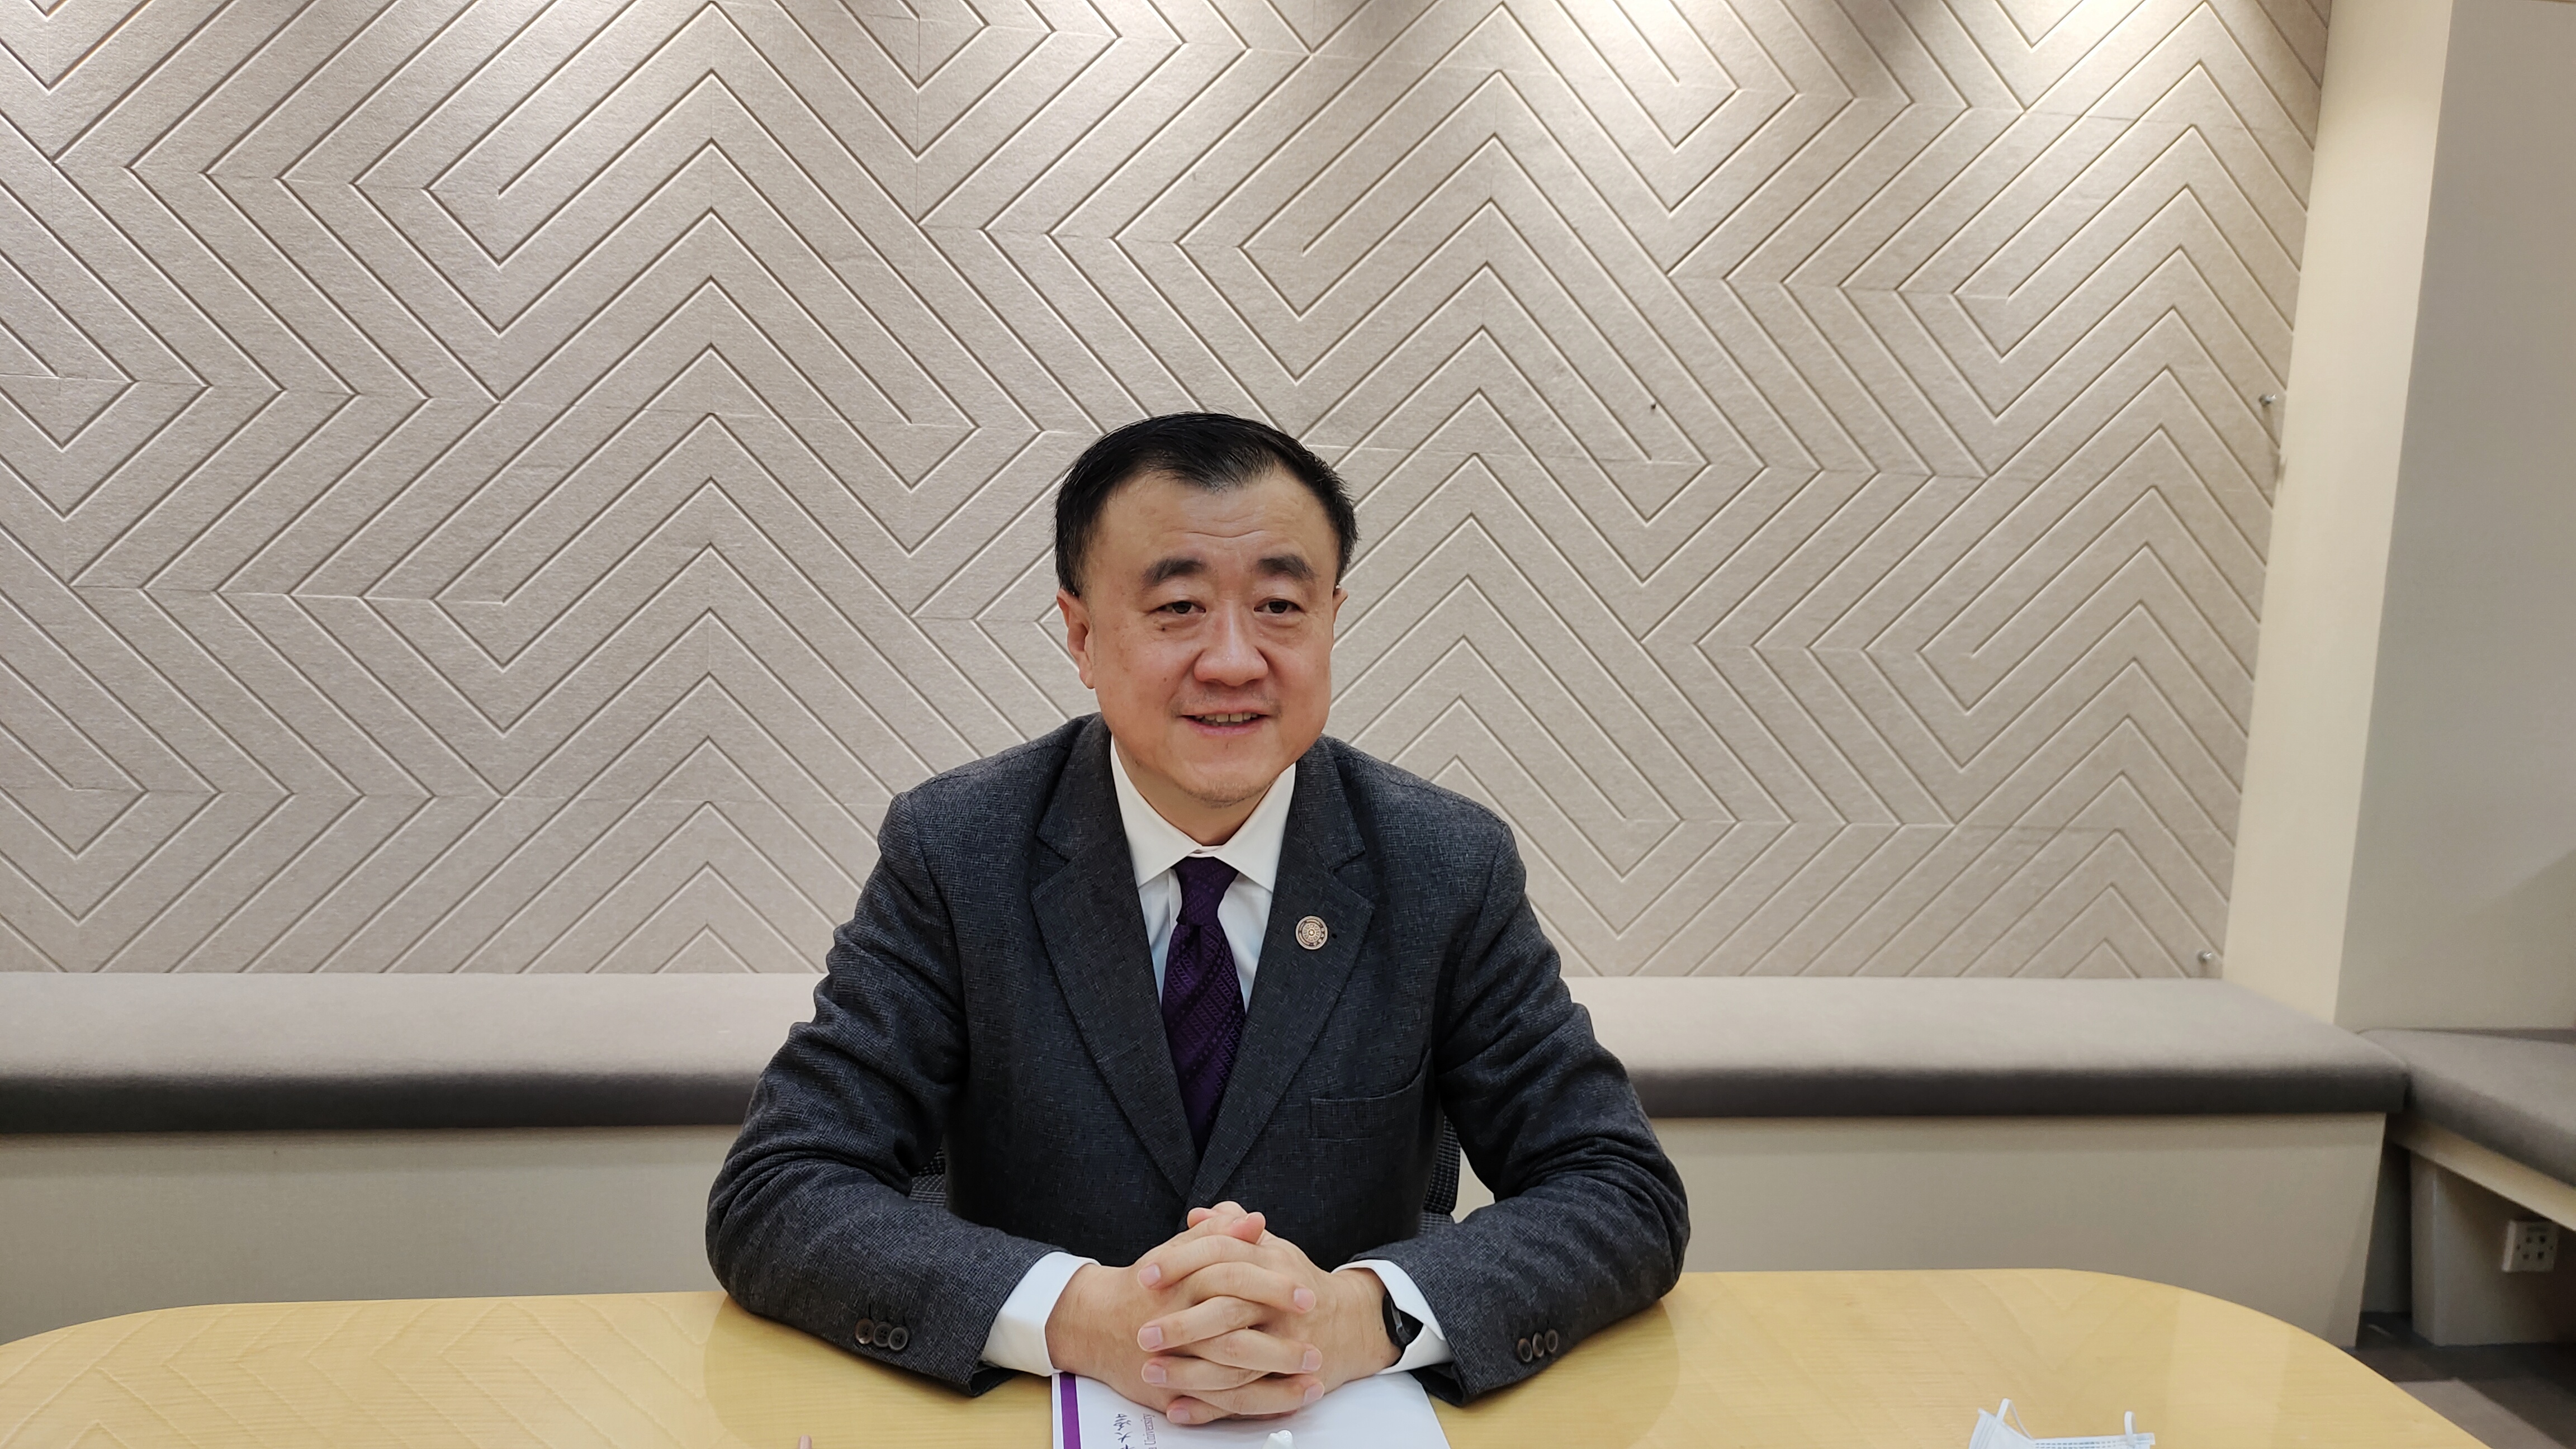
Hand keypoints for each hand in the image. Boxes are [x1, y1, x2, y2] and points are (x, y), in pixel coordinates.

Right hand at [1045, 1203, 1321, 1421]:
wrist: (1097, 1325)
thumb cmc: (1150, 1285)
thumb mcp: (1180, 1252)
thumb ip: (1217, 1235)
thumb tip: (1255, 1219)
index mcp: (1184, 1284)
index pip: (1235, 1280)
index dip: (1274, 1287)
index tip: (1308, 1294)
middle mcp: (1180, 1324)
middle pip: (1236, 1335)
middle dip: (1280, 1345)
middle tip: (1317, 1345)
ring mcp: (1175, 1362)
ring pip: (1231, 1376)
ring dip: (1277, 1380)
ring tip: (1315, 1379)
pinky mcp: (1173, 1391)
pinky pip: (1220, 1404)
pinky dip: (1257, 1404)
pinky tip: (1289, 1402)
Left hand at [1135, 1213, 1400, 1423]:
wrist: (1351, 1325)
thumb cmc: (1297, 1282)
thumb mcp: (1272, 1249)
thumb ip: (1234, 1231)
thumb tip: (1199, 1215)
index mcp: (1271, 1263)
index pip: (1221, 1254)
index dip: (1181, 1262)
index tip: (1145, 1275)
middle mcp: (1278, 1304)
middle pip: (1227, 1311)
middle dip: (1182, 1324)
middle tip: (1143, 1333)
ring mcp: (1285, 1344)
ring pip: (1234, 1359)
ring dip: (1188, 1371)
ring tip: (1150, 1373)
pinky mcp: (1286, 1381)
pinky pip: (1245, 1399)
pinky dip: (1208, 1408)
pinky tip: (1176, 1408)